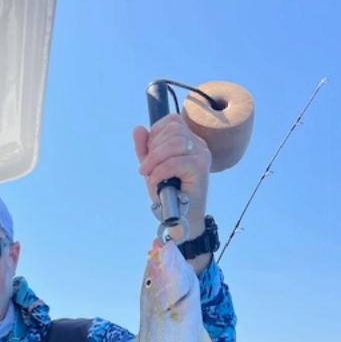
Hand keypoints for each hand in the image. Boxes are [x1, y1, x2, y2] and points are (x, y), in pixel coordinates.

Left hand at [133, 113, 211, 239]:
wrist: (181, 219)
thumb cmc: (169, 195)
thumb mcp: (152, 168)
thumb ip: (145, 149)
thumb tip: (138, 129)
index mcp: (189, 140)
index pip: (172, 121)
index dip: (155, 134)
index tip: (148, 156)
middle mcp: (198, 144)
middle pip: (173, 130)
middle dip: (153, 149)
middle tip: (146, 170)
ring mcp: (202, 154)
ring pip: (175, 143)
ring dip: (155, 160)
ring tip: (149, 175)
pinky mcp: (201, 168)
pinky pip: (175, 162)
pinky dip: (160, 171)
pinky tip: (155, 182)